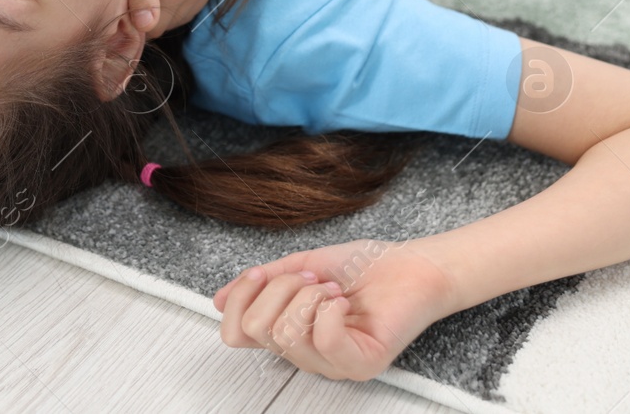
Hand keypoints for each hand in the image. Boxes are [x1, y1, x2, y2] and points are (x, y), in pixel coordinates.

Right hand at [211, 238, 459, 381]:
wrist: (411, 264)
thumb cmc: (363, 267)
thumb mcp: (299, 266)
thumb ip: (261, 284)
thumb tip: (218, 300)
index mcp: (286, 335)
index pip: (234, 335)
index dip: (239, 298)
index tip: (262, 273)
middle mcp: (305, 356)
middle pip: (255, 329)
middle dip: (280, 288)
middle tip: (313, 280)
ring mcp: (332, 365)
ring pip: (286, 333)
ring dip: (308, 295)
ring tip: (333, 290)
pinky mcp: (361, 365)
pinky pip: (323, 339)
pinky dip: (328, 308)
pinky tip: (344, 302)